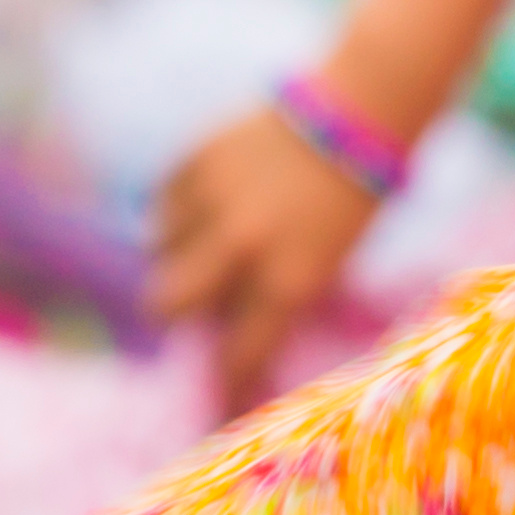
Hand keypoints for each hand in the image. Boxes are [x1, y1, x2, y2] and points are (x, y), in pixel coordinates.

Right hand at [149, 105, 388, 413]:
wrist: (356, 113)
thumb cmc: (351, 201)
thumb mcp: (327, 266)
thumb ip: (275, 299)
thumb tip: (224, 332)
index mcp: (289, 281)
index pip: (237, 356)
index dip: (223, 387)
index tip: (214, 401)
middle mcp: (243, 245)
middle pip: (165, 303)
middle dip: (171, 312)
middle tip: (187, 303)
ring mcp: (214, 199)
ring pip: (157, 248)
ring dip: (176, 252)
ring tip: (207, 235)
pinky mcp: (196, 157)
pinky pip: (161, 200)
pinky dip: (175, 209)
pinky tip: (206, 202)